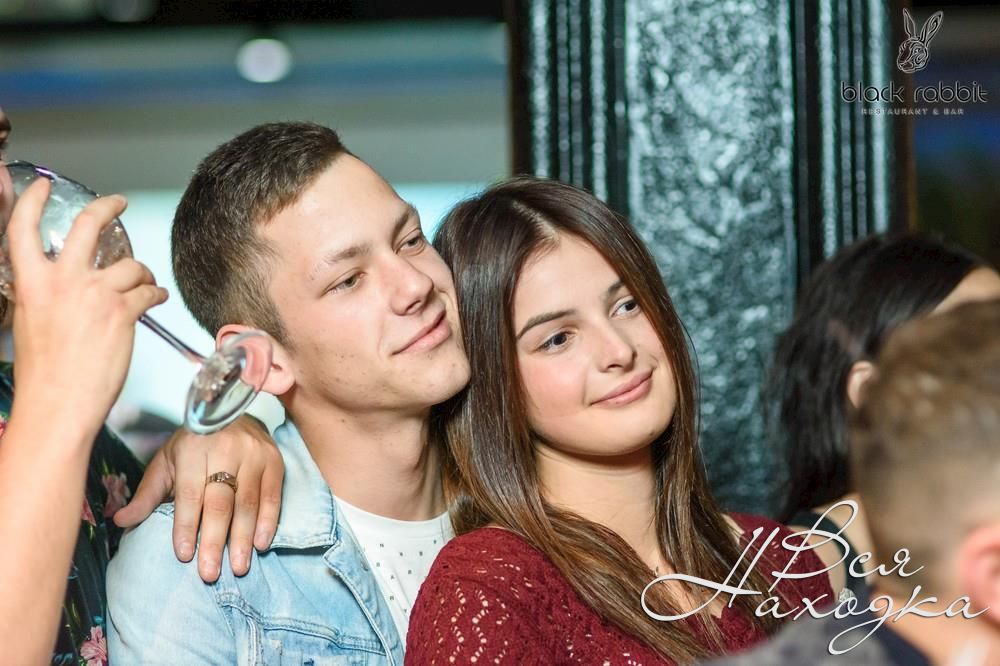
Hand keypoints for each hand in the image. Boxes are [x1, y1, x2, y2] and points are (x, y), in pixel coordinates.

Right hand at [8, 179, 166, 436]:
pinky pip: (149, 290)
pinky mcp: (123, 311)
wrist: (58, 405)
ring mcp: (94, 294)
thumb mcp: (32, 324)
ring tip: (146, 282)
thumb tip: (67, 291)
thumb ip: (48, 298)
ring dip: (143, 272)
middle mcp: (62, 281)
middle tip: (118, 201)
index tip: (41, 185)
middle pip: (87, 226)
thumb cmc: (45, 377)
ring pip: (131, 264)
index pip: (23, 230)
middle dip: (107, 206)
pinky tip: (157, 298)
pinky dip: (156, 293)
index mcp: (31, 284)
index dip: (31, 201)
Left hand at [114, 414, 283, 581]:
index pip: (189, 493)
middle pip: (220, 502)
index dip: (186, 525)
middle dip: (214, 540)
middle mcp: (226, 448)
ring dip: (242, 538)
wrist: (232, 409)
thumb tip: (120, 522)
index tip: (184, 555)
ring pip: (248, 502)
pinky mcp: (275, 461)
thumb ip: (147, 493)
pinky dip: (267, 522)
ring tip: (237, 567)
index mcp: (194, 448)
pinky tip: (260, 544)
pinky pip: (272, 496)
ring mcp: (254, 454)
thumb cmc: (195, 443)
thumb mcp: (167, 461)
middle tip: (209, 573)